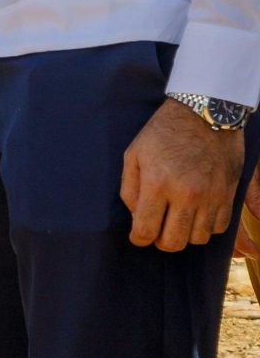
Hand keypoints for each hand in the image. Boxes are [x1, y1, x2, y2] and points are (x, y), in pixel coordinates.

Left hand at [121, 99, 244, 251]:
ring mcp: (211, 196)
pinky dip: (205, 227)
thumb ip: (129, 189)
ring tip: (176, 219)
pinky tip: (196, 214)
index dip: (138, 239)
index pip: (146, 231)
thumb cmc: (163, 133)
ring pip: (197, 239)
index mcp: (157, 183)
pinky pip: (218, 228)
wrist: (205, 115)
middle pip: (174, 242)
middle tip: (157, 230)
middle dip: (161, 241)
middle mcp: (186, 194)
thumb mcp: (133, 154)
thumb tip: (135, 217)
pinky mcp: (228, 194)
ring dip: (184, 234)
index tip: (138, 236)